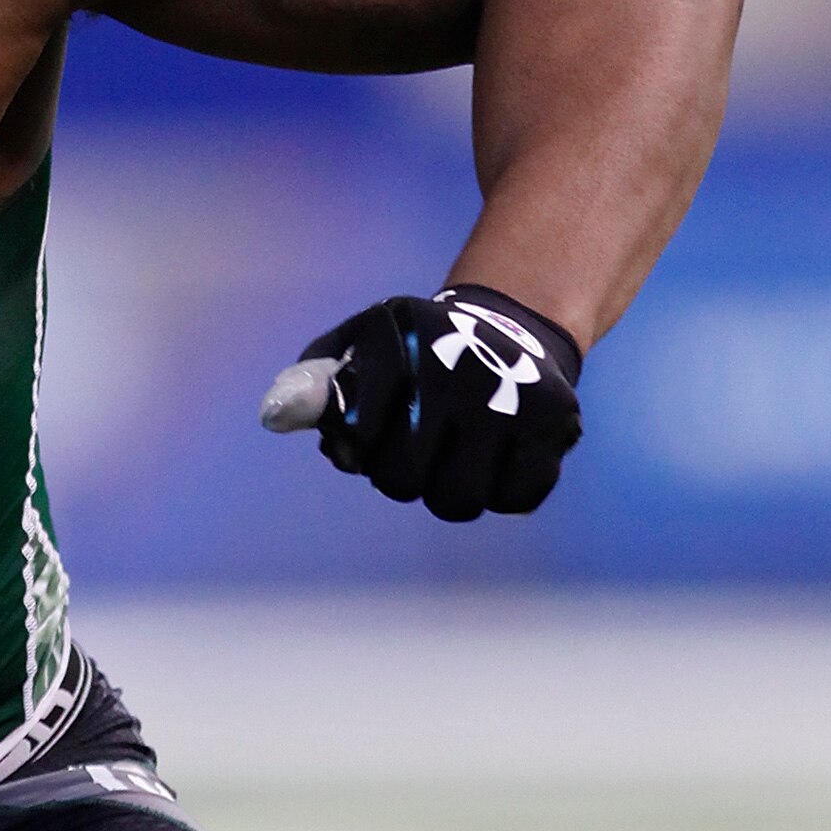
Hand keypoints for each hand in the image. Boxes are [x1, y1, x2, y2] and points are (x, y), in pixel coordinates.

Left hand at [260, 282, 584, 522]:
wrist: (510, 329)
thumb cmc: (411, 357)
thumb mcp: (355, 354)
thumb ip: (311, 386)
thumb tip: (275, 416)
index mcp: (398, 336)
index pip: (355, 437)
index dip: (358, 447)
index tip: (366, 431)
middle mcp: (456, 361)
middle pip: (402, 482)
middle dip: (402, 472)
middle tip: (418, 440)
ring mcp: (511, 393)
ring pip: (457, 501)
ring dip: (448, 487)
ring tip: (454, 449)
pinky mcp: (556, 421)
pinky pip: (513, 499)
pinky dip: (501, 487)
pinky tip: (497, 451)